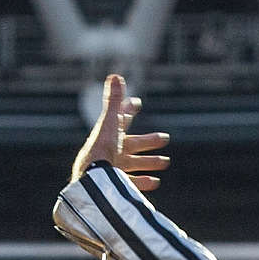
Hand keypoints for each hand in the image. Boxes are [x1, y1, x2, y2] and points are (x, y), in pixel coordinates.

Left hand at [70, 73, 170, 194]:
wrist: (93, 178)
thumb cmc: (102, 149)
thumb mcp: (110, 123)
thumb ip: (113, 101)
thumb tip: (115, 75)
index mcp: (108, 135)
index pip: (120, 119)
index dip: (128, 110)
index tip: (137, 102)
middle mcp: (110, 151)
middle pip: (132, 144)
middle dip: (148, 141)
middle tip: (165, 138)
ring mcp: (113, 168)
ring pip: (134, 163)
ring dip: (149, 161)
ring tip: (165, 162)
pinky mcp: (115, 184)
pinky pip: (131, 183)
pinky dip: (143, 181)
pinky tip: (155, 182)